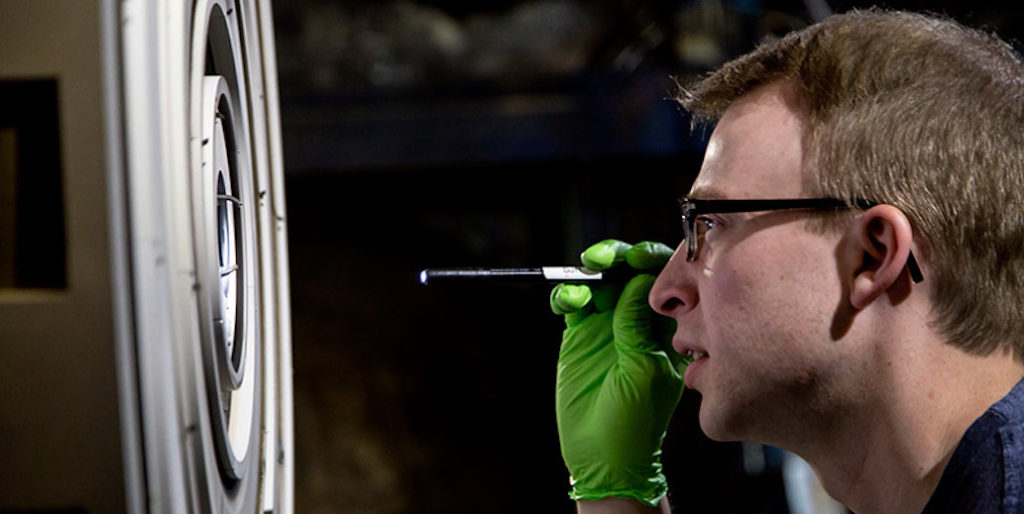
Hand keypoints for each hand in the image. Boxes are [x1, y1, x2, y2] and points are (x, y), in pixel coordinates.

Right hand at [551, 240, 686, 506]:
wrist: (604, 455)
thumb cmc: (636, 420)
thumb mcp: (643, 369)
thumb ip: (636, 326)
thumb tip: (637, 281)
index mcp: (666, 327)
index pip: (664, 281)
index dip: (653, 262)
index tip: (640, 259)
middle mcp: (637, 320)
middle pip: (629, 272)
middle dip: (618, 257)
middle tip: (605, 258)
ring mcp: (607, 326)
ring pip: (600, 281)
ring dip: (591, 270)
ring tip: (586, 275)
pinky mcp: (579, 335)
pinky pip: (572, 302)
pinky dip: (568, 294)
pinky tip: (570, 303)